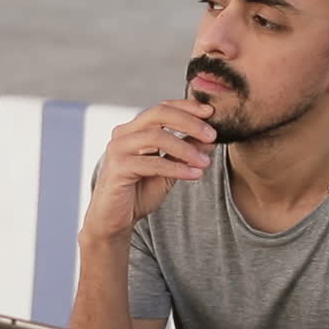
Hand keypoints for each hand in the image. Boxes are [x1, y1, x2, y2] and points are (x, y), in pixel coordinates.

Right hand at [83, 100, 217, 241]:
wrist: (115, 220)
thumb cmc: (139, 193)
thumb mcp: (169, 170)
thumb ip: (185, 153)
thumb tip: (211, 139)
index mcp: (134, 129)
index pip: (162, 108)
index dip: (187, 107)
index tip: (211, 112)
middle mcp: (124, 134)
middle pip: (159, 114)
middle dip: (189, 122)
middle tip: (212, 135)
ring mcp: (118, 149)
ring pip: (157, 137)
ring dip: (186, 149)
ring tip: (206, 162)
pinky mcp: (118, 167)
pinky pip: (154, 163)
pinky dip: (177, 168)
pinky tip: (194, 174)